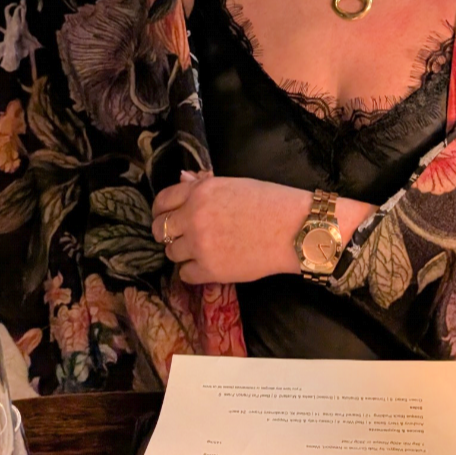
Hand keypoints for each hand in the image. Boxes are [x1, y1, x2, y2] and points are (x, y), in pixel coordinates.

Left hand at [152, 172, 309, 283]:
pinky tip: (208, 263)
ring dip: (182, 252)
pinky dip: (193, 270)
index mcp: (200, 192)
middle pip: (160, 229)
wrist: (294, 230)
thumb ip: (204, 185)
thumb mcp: (234, 184)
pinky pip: (185, 274)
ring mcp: (200, 246)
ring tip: (201, 249)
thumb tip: (183, 179)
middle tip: (180, 235)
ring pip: (171, 253)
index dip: (161, 210)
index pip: (162, 201)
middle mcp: (194, 218)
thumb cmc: (271, 202)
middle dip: (167, 232)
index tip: (165, 216)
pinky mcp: (210, 270)